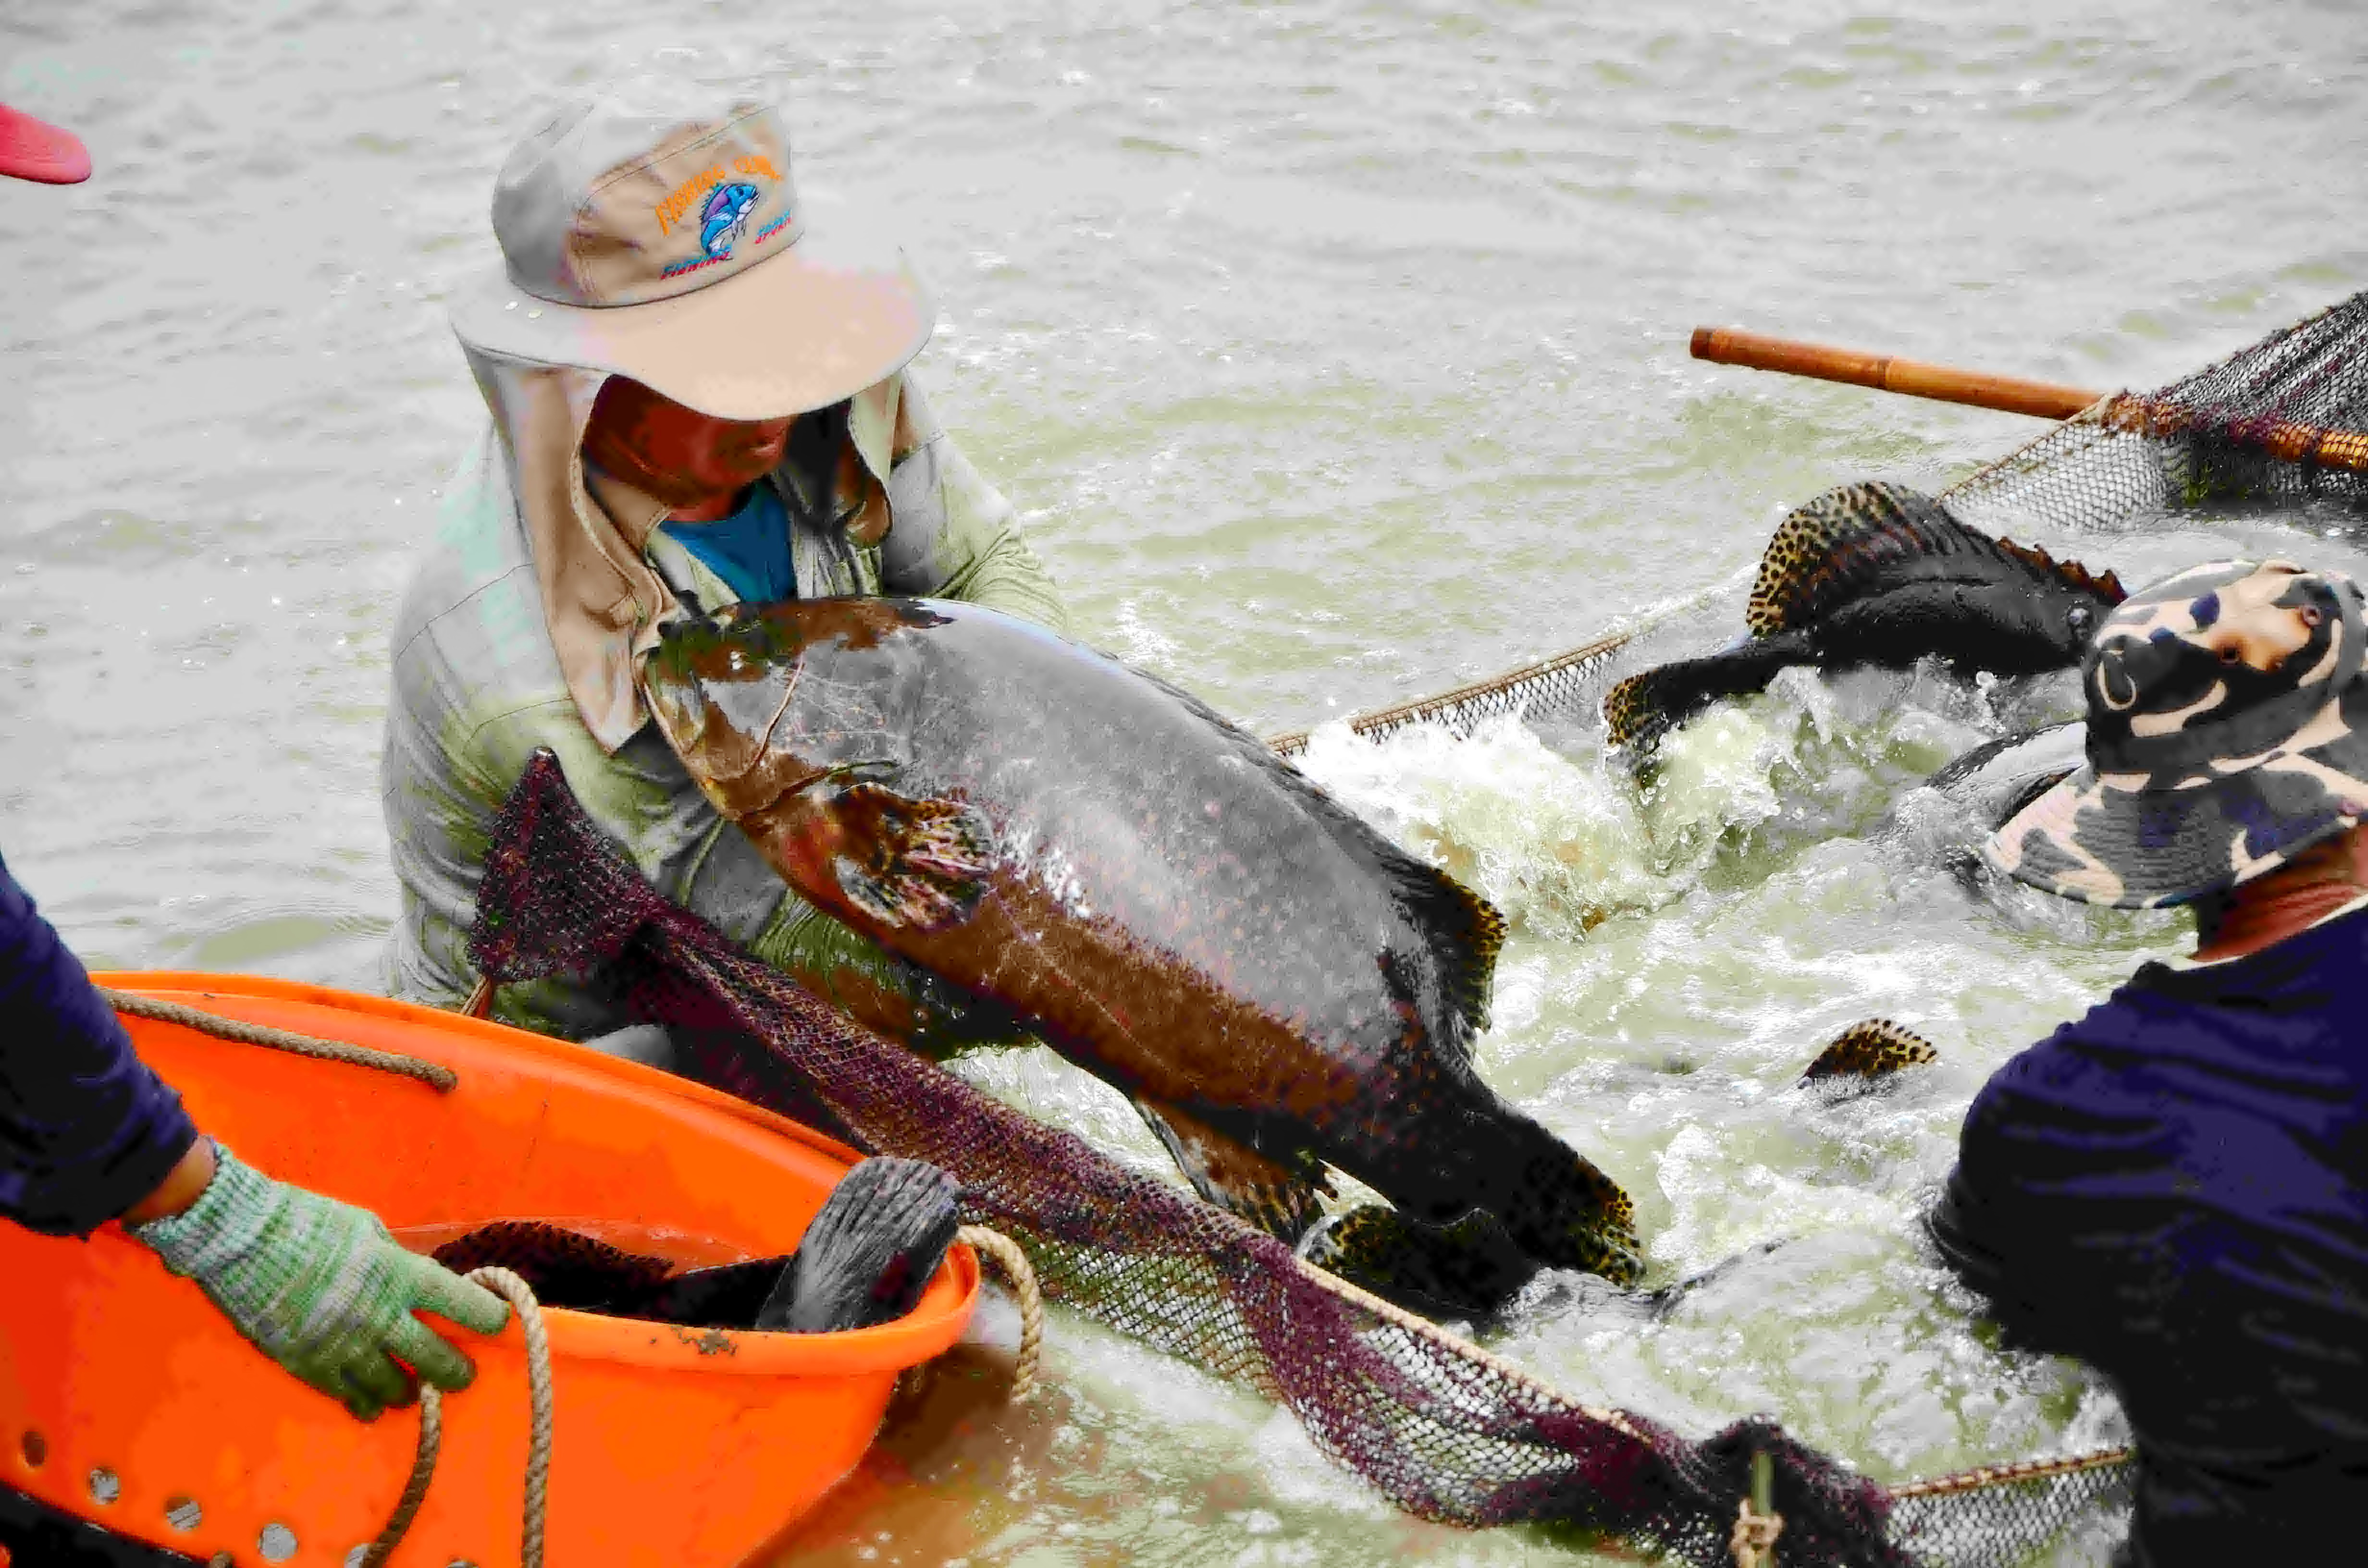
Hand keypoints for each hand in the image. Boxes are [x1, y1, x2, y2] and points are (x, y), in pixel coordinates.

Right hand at [127, 1144, 509, 1419]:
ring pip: (393, 1388)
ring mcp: (343, 1346)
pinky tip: (373, 1408)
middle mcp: (379, 1316)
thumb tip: (415, 1282)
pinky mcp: (308, 1365)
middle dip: (454, 1372)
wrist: (240, 1239)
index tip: (496, 1323)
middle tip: (462, 1376)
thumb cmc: (307, 1222)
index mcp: (399, 1274)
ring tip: (413, 1392)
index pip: (461, 1304)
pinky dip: (364, 1404)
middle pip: (434, 1359)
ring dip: (408, 1393)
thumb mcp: (366, 1229)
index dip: (485, 1317)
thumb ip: (395, 1260)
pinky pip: (347, 1395)